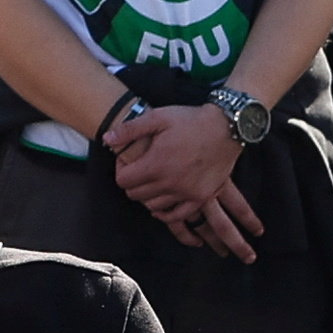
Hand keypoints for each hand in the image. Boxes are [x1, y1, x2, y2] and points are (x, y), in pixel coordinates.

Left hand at [103, 100, 262, 260]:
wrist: (226, 127)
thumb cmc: (191, 120)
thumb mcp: (158, 117)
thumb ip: (130, 130)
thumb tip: (106, 139)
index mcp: (156, 164)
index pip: (124, 181)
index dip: (122, 172)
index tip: (127, 163)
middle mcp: (169, 183)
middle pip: (136, 195)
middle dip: (133, 184)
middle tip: (140, 171)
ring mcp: (186, 193)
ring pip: (154, 206)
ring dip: (149, 197)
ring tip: (153, 182)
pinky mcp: (201, 197)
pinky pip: (177, 216)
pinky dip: (166, 212)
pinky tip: (163, 204)